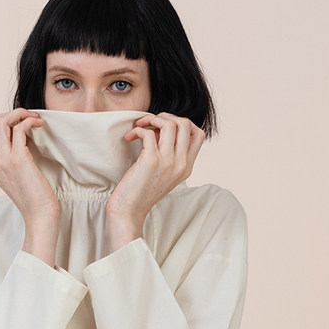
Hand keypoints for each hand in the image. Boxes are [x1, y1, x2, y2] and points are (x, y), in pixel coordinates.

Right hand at [0, 108, 60, 224]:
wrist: (39, 214)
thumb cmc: (32, 194)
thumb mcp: (12, 173)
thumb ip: (7, 155)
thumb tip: (16, 132)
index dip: (1, 117)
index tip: (18, 120)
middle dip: (9, 113)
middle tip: (28, 117)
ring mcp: (2, 160)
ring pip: (0, 121)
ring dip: (19, 114)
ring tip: (34, 119)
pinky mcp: (18, 159)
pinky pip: (19, 128)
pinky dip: (29, 121)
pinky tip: (39, 125)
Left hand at [106, 112, 205, 245]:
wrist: (129, 212)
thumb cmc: (141, 192)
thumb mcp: (163, 174)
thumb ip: (169, 155)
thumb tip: (162, 130)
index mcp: (187, 167)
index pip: (199, 134)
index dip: (182, 123)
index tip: (164, 129)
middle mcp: (181, 164)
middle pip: (186, 123)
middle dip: (167, 116)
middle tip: (151, 123)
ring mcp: (168, 162)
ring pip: (170, 124)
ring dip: (152, 119)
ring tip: (139, 126)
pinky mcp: (151, 161)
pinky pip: (148, 132)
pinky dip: (138, 130)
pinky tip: (130, 138)